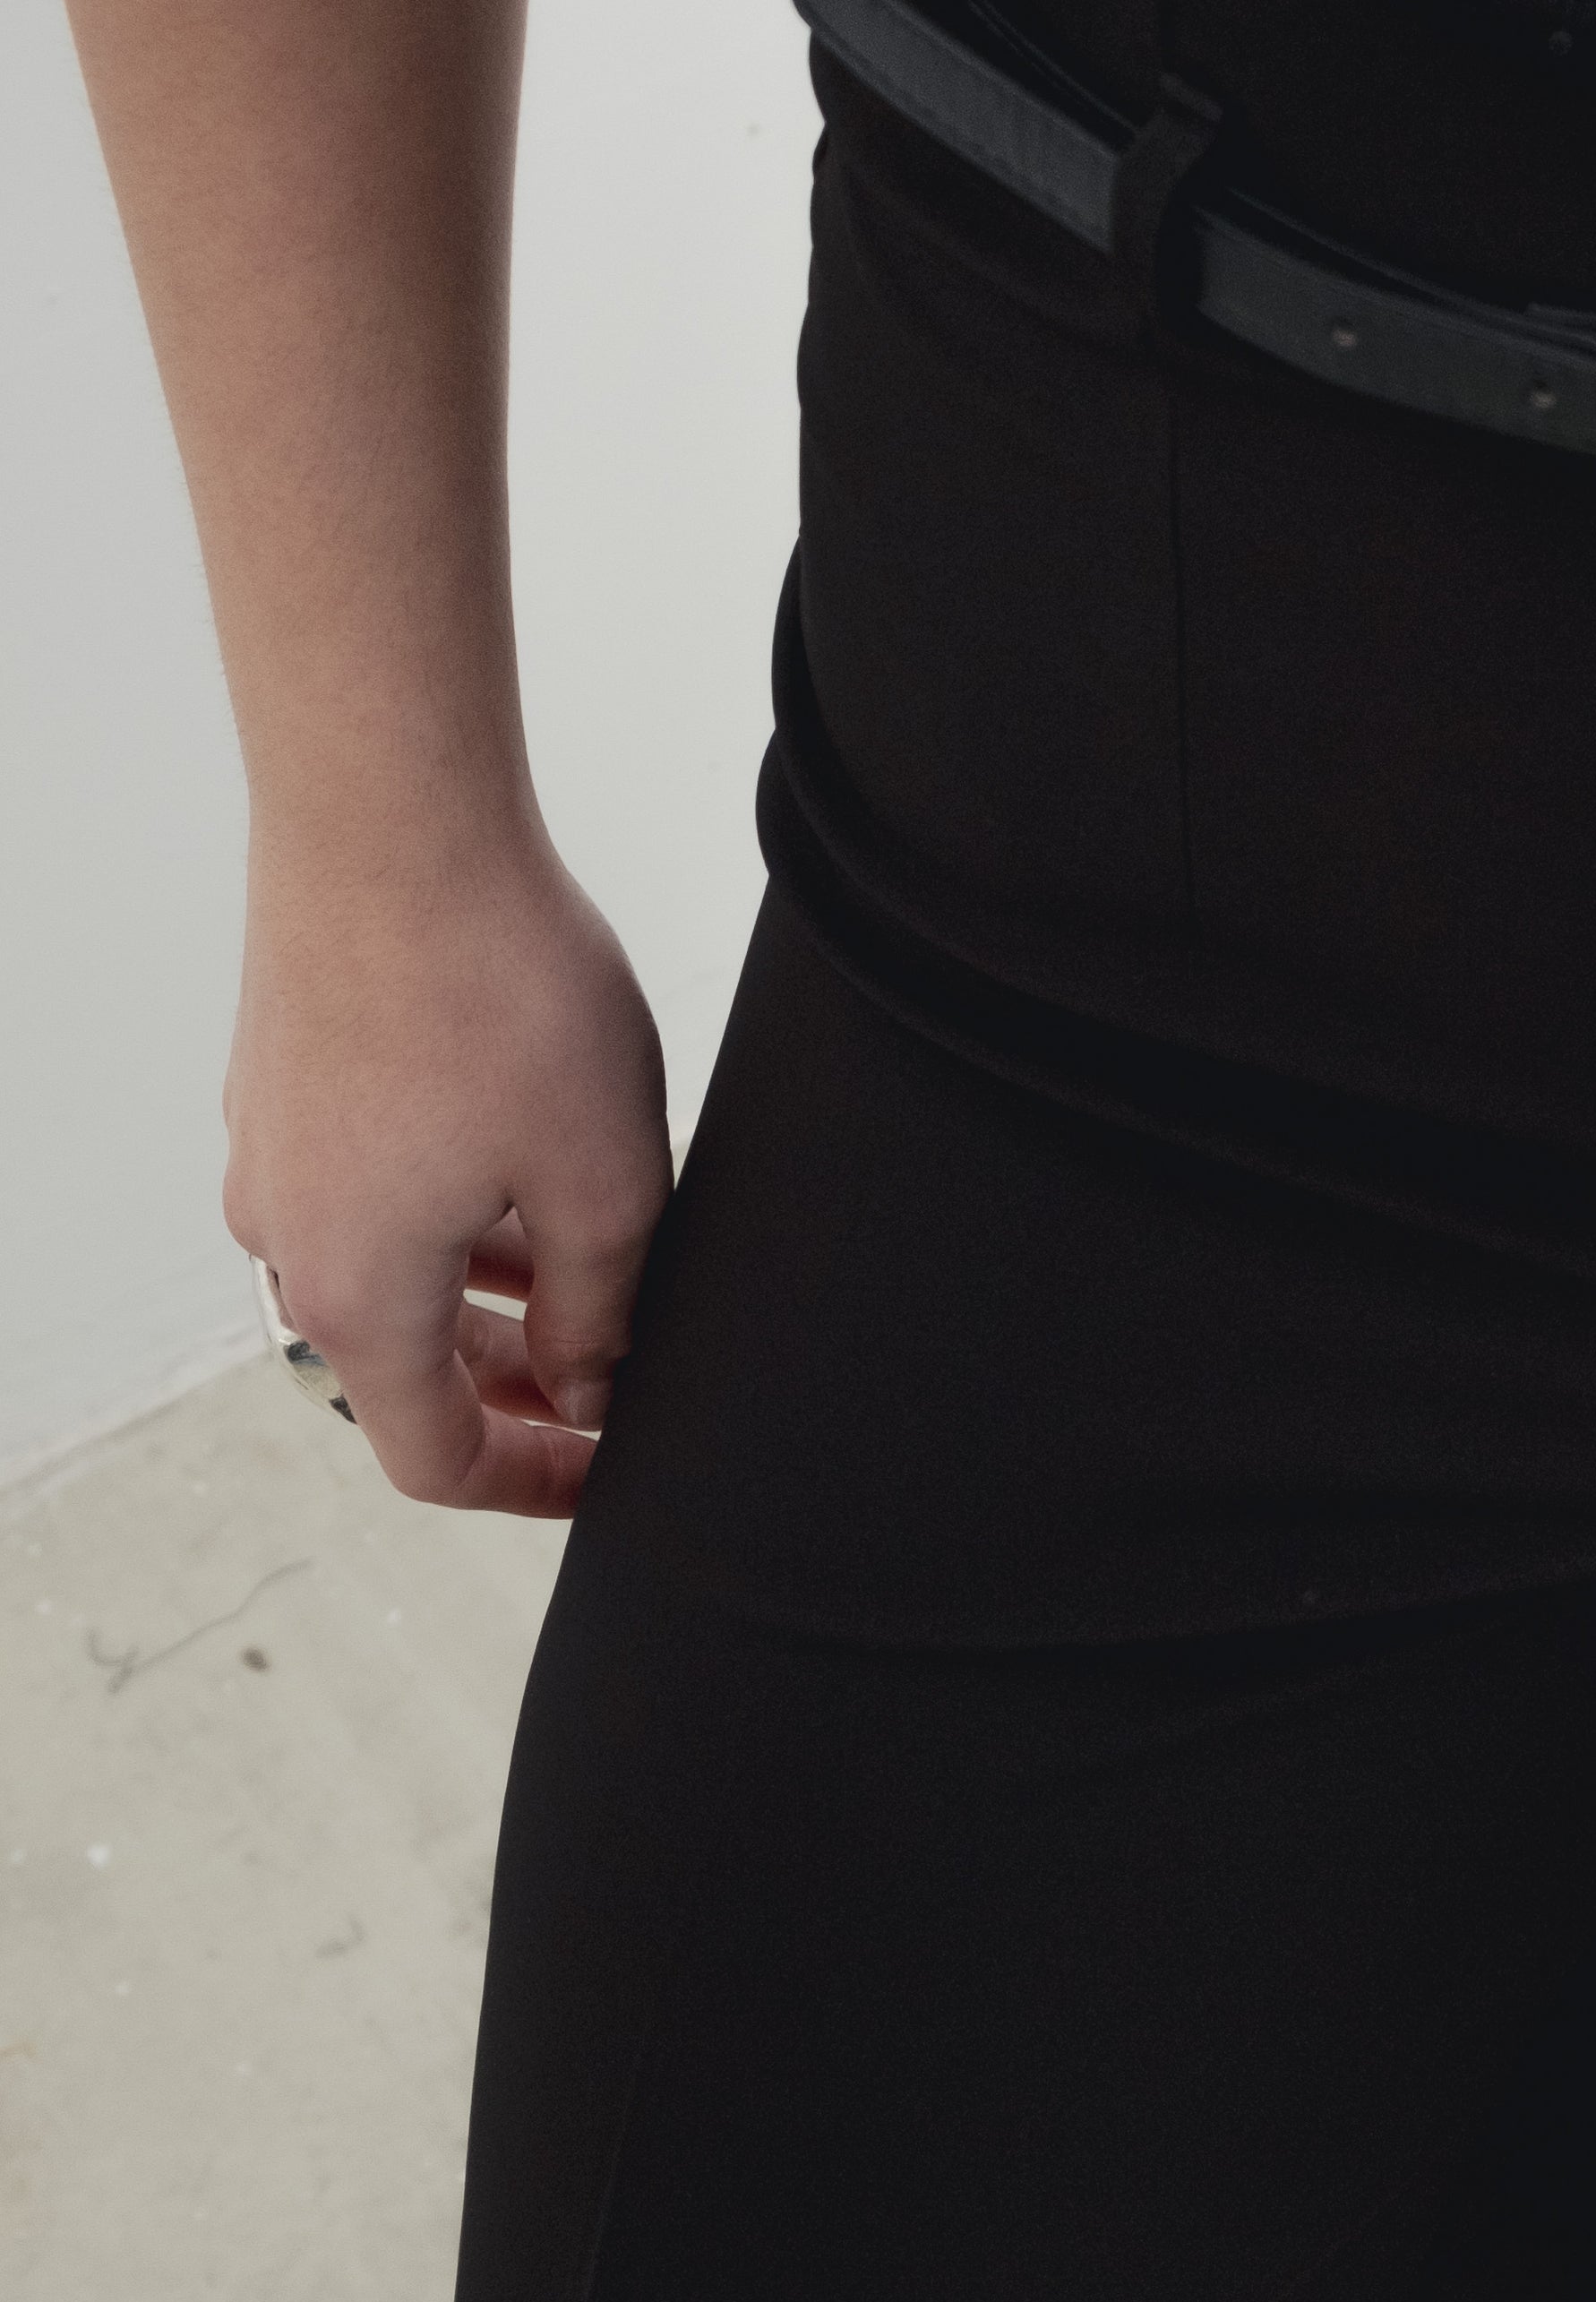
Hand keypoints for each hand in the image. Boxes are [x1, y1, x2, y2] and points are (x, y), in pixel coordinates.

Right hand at [222, 816, 669, 1519]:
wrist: (391, 818)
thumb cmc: (499, 992)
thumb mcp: (606, 1185)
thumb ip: (604, 1315)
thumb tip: (592, 1384)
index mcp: (358, 1298)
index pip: (436, 1458)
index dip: (537, 1483)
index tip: (615, 1468)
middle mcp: (288, 1239)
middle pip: (407, 1371)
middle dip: (520, 1386)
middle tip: (617, 1375)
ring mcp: (271, 1154)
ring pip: (392, 1270)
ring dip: (489, 1292)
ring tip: (594, 1263)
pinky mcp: (281, 1083)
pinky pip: (368, 1188)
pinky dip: (448, 1212)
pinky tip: (528, 1166)